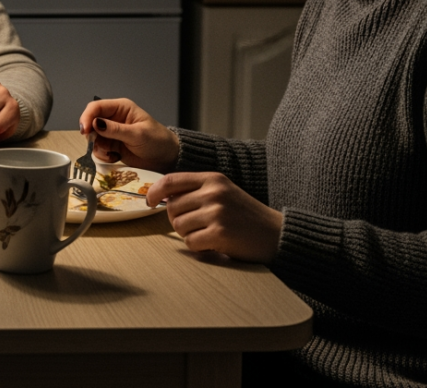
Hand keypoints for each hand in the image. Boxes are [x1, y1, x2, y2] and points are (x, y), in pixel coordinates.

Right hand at [79, 97, 179, 172]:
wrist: (166, 159)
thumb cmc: (157, 141)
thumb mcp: (137, 134)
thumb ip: (115, 129)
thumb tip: (95, 123)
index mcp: (121, 108)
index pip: (97, 107)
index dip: (87, 117)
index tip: (84, 130)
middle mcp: (114, 119)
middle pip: (91, 122)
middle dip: (91, 134)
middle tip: (96, 143)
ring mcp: (111, 133)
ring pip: (93, 137)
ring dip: (98, 147)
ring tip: (111, 153)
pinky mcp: (112, 146)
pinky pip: (99, 149)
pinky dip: (103, 155)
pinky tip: (114, 157)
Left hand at [146, 171, 282, 263]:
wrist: (276, 234)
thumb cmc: (245, 216)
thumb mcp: (223, 192)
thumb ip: (196, 191)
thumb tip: (161, 196)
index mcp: (213, 178)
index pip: (171, 180)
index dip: (155, 192)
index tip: (150, 202)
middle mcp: (214, 192)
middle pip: (172, 207)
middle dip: (178, 220)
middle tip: (197, 226)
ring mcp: (217, 212)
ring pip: (178, 226)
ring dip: (189, 235)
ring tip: (209, 234)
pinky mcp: (220, 232)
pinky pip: (190, 242)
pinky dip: (198, 247)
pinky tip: (214, 244)